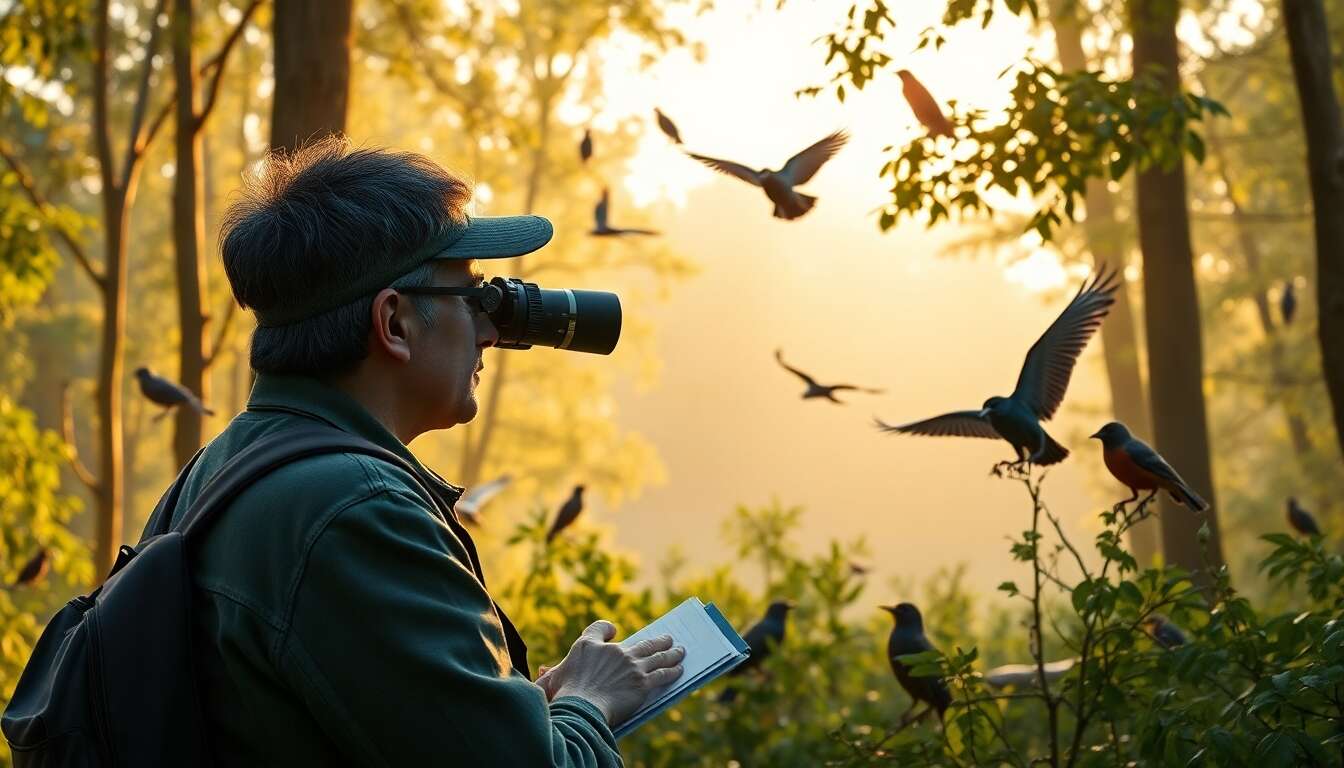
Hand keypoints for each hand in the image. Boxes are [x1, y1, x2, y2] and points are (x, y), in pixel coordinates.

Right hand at [536, 620, 684, 725]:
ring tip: (680, 651)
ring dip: (671, 653)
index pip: (599, 628)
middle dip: (657, 641)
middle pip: (641, 642)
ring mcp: (631, 666)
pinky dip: (673, 670)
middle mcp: (614, 651)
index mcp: (590, 645)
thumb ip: (549, 673)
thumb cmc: (565, 694)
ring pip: (657, 656)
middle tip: (668, 639)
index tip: (613, 631)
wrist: (581, 707)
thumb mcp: (552, 678)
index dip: (606, 629)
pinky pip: (662, 674)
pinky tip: (679, 669)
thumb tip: (540, 670)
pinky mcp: (642, 683)